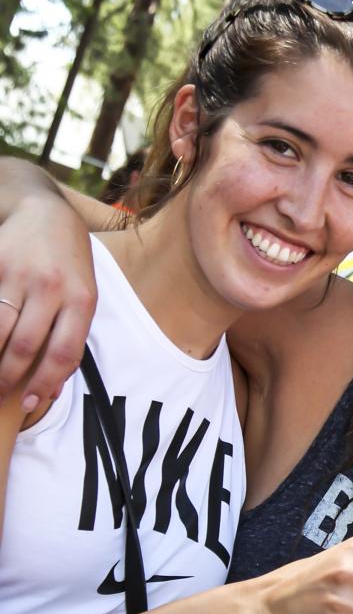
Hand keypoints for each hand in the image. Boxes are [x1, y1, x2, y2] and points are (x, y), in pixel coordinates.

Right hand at [0, 193, 95, 411]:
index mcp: (83, 301)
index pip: (65, 353)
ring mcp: (20, 276)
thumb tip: (53, 384)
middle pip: (26, 346)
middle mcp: (52, 289)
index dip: (47, 383)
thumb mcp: (84, 294)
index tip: (33, 402)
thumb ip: (71, 334)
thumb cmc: (68, 263)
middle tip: (0, 394)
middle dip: (9, 377)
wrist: (44, 211)